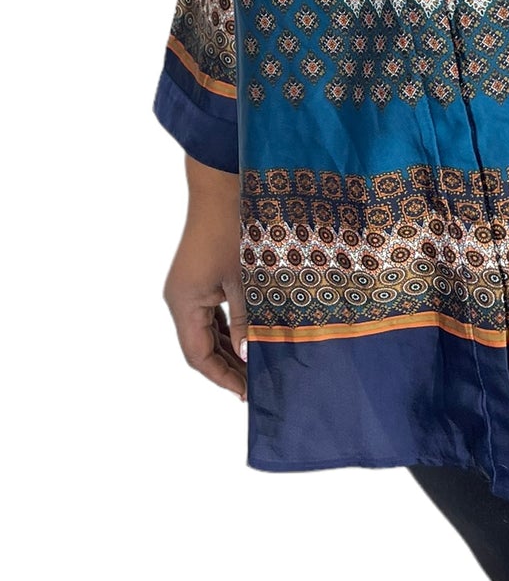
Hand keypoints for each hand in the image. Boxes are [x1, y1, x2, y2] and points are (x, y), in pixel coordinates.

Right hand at [162, 155, 247, 401]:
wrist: (223, 186)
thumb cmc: (234, 229)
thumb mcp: (246, 280)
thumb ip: (248, 321)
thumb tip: (249, 357)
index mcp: (184, 302)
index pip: (197, 355)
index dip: (221, 377)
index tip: (245, 394)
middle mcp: (180, 298)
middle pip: (200, 346)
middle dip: (227, 368)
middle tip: (256, 388)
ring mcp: (189, 287)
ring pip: (206, 331)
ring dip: (228, 350)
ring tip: (255, 370)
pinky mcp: (200, 276)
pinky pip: (211, 314)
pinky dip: (229, 330)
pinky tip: (250, 340)